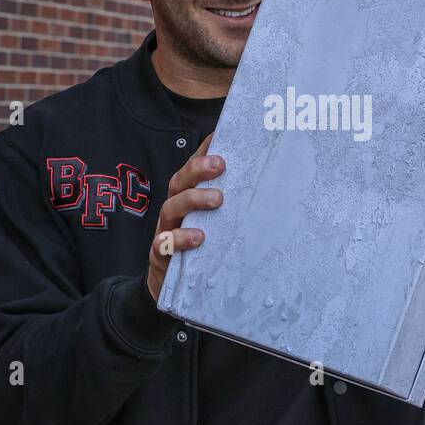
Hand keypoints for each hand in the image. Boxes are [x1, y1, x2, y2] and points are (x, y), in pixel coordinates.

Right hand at [147, 133, 222, 300]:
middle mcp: (175, 209)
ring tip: (217, 199)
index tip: (220, 137)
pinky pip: (164, 244)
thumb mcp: (216, 224)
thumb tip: (264, 184)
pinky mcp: (160, 254)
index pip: (192, 169)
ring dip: (192, 199)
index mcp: (187, 197)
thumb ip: (231, 206)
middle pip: (179, 182)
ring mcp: (165, 230)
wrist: (168, 286)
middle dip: (197, 170)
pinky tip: (198, 237)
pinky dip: (179, 239)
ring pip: (171, 207)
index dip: (203, 151)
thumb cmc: (198, 247)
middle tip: (220, 165)